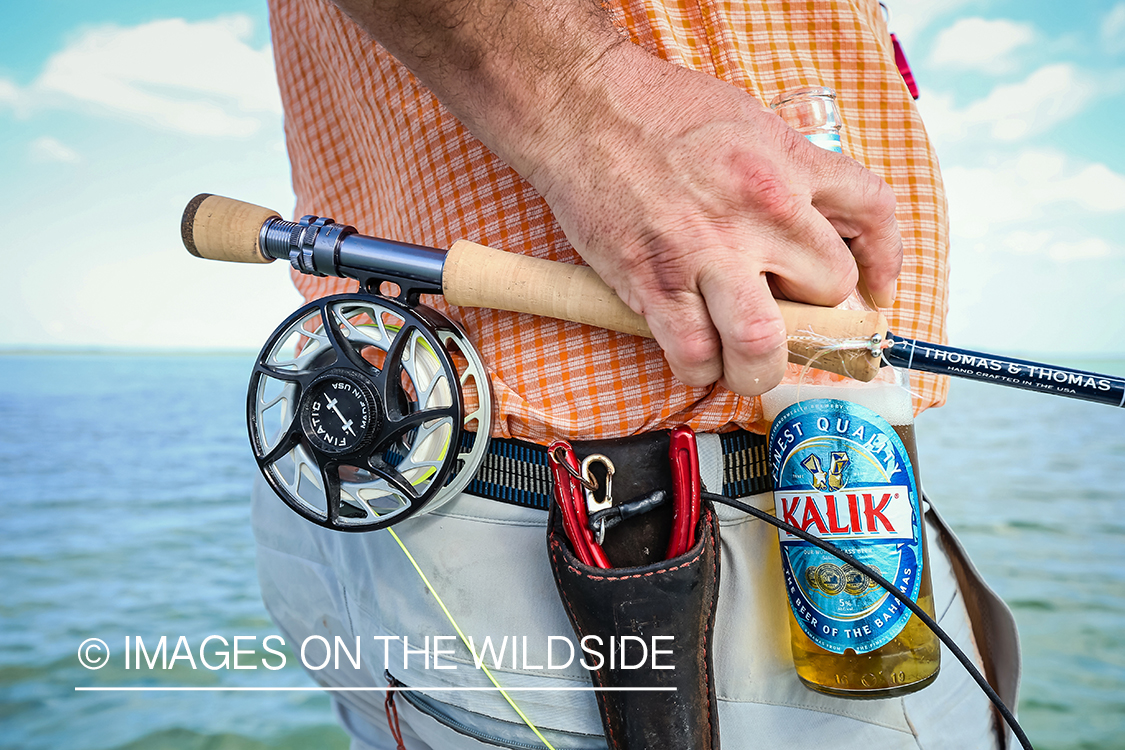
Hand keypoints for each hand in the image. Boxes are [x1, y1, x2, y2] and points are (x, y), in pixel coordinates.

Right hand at [521, 44, 901, 394]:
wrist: (579, 103)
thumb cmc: (654, 107)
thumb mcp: (745, 120)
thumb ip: (784, 168)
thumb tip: (809, 221)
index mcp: (786, 162)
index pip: (872, 212)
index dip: (885, 260)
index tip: (875, 288)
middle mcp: (758, 210)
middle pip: (826, 290)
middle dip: (812, 313)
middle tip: (787, 315)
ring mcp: (704, 251)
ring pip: (762, 344)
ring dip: (759, 366)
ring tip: (747, 363)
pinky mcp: (651, 281)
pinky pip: (693, 354)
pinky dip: (699, 367)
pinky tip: (695, 352)